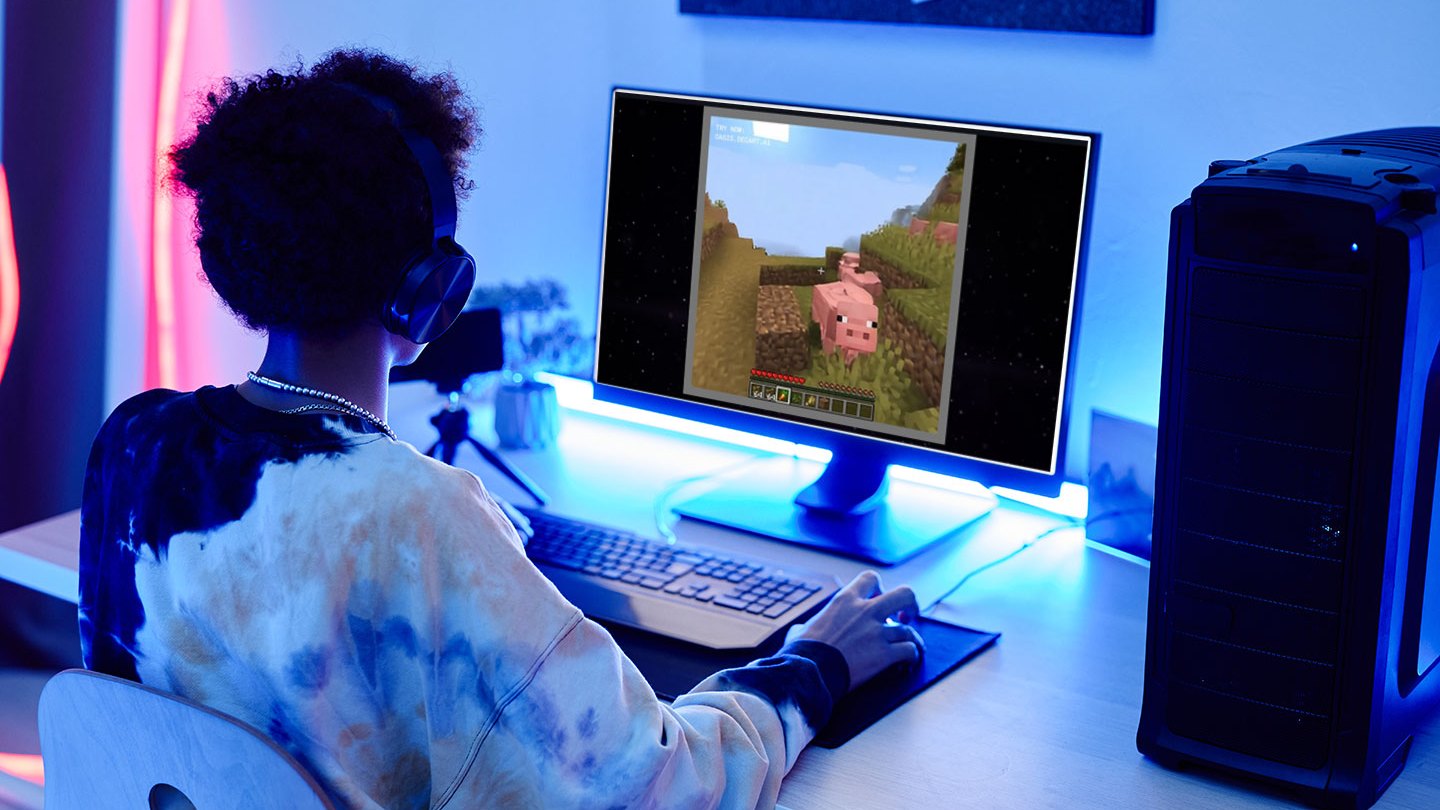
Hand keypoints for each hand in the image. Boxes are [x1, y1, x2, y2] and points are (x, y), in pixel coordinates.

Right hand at [790, 571, 923, 689]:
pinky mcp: (885, 655)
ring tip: (910, 646)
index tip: (877, 599)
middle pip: (904, 594)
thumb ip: (812, 624)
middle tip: (907, 615)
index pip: (870, 578)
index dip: (878, 587)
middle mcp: (866, 611)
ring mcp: (877, 633)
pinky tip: (907, 662)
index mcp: (845, 600)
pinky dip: (911, 656)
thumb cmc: (803, 652)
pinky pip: (910, 650)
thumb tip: (802, 631)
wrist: (809, 672)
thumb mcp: (803, 628)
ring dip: (911, 639)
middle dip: (910, 604)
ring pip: (909, 630)